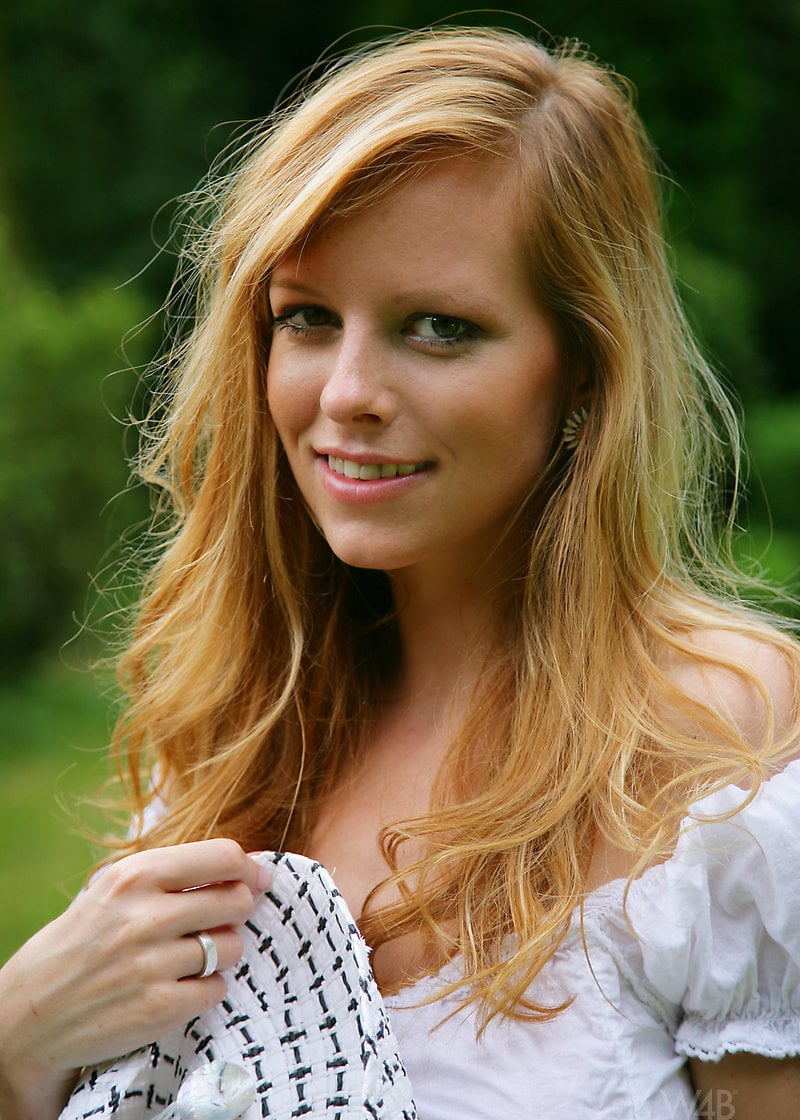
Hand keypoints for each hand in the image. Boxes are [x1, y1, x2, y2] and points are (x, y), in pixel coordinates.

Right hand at [0, 839, 269, 1119]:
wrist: (31, 1013)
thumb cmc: (85, 941)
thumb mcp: (117, 889)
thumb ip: (176, 874)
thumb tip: (250, 868)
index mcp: (135, 875)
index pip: (222, 856)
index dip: (248, 867)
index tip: (255, 877)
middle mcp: (144, 916)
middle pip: (236, 901)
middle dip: (237, 910)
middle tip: (216, 920)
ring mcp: (150, 964)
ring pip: (231, 947)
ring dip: (221, 952)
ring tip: (189, 956)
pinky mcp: (156, 1008)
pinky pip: (216, 989)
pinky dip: (206, 988)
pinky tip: (178, 986)